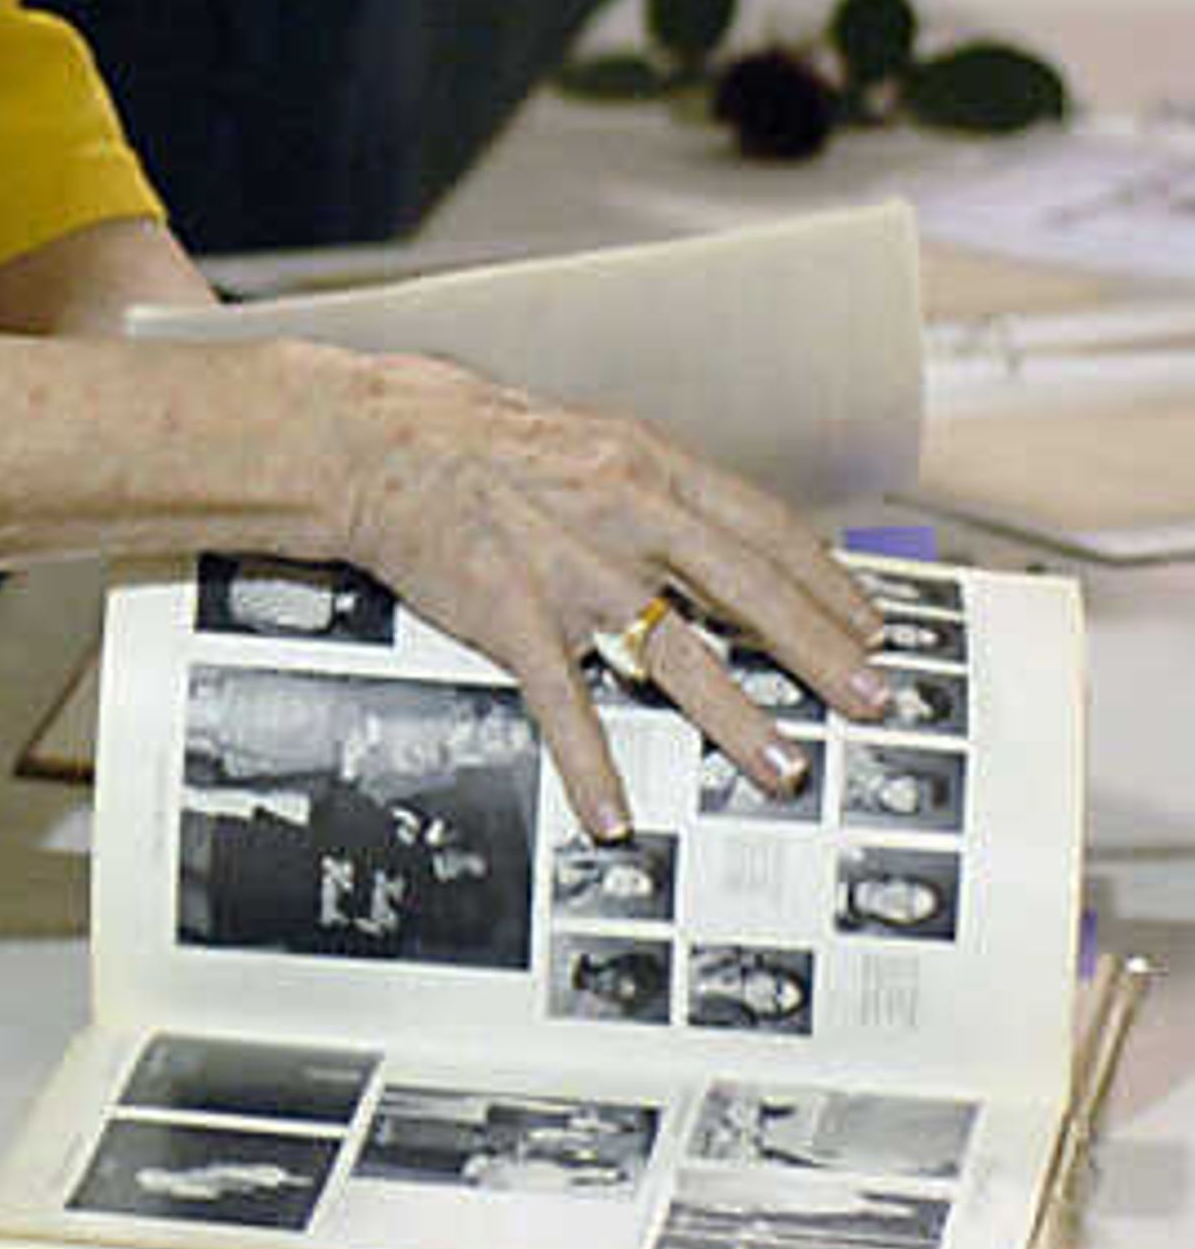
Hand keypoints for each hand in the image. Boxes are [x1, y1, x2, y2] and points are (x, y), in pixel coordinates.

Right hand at [311, 350, 885, 840]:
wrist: (374, 440)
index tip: (871, 627)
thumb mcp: (588, 441)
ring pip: (676, 652)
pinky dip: (590, 762)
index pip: (764, 529)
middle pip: (747, 591)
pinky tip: (613, 810)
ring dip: (737, 717)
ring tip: (781, 765)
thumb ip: (655, 490)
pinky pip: (563, 701)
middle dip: (820, 653)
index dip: (826, 583)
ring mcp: (570, 568)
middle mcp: (623, 513)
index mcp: (648, 466)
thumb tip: (721, 540)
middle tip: (873, 699)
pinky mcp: (510, 614)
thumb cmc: (475, 438)